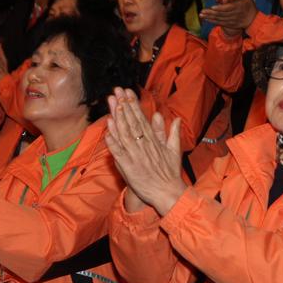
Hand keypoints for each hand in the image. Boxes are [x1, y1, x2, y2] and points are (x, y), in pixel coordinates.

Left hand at [104, 87, 185, 216]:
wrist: (167, 192)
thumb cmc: (170, 173)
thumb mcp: (175, 150)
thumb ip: (173, 133)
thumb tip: (175, 118)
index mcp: (153, 140)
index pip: (141, 118)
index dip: (133, 105)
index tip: (127, 92)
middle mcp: (144, 145)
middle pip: (132, 122)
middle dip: (124, 105)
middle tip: (117, 91)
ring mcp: (135, 155)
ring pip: (124, 133)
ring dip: (118, 117)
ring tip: (112, 103)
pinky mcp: (128, 166)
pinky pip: (118, 151)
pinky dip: (113, 140)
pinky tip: (107, 129)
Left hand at [198, 0, 257, 35]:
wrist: (253, 21)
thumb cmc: (250, 8)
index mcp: (238, 7)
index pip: (228, 8)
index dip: (220, 8)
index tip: (212, 7)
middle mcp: (234, 14)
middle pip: (221, 14)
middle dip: (210, 13)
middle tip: (202, 11)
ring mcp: (231, 20)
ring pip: (219, 19)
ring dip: (209, 17)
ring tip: (201, 15)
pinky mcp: (230, 24)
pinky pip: (220, 23)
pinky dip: (213, 21)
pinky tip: (206, 19)